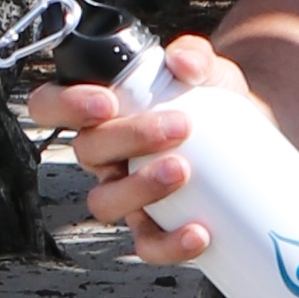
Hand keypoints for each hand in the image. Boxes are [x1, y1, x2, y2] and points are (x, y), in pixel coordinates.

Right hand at [25, 36, 247, 266]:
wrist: (248, 141)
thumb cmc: (212, 102)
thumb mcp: (206, 69)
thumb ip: (194, 53)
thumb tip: (184, 62)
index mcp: (98, 111)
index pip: (50, 105)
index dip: (65, 105)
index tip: (107, 102)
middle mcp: (101, 154)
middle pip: (86, 150)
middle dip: (129, 137)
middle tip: (180, 126)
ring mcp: (123, 193)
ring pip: (104, 202)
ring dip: (139, 189)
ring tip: (183, 171)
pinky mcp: (153, 226)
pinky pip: (145, 244)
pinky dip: (169, 243)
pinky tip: (200, 232)